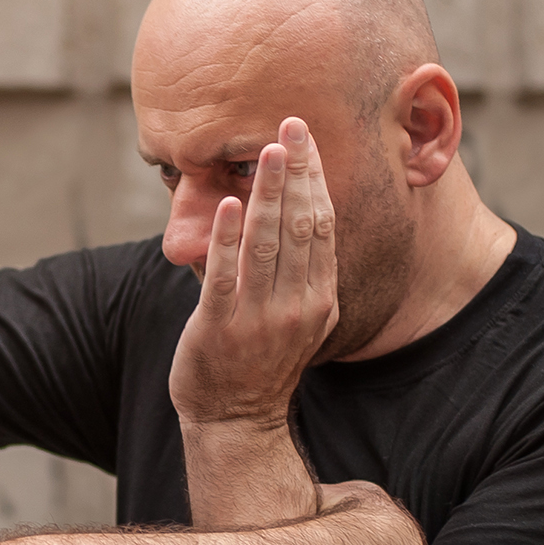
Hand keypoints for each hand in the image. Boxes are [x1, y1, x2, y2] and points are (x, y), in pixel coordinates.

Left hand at [168, 116, 338, 427]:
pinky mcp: (219, 325)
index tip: (308, 138)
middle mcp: (296, 304)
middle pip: (302, 225)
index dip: (316, 179)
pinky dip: (228, 236)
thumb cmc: (262, 360)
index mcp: (319, 298)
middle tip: (293, 126)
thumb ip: (304, 271)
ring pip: (267, 242)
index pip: (323, 226)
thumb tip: (305, 214)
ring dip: (268, 193)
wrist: (235, 418)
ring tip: (267, 151)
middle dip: (297, 172)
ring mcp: (258, 316)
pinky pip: (225, 273)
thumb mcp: (299, 317)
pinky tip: (230, 203)